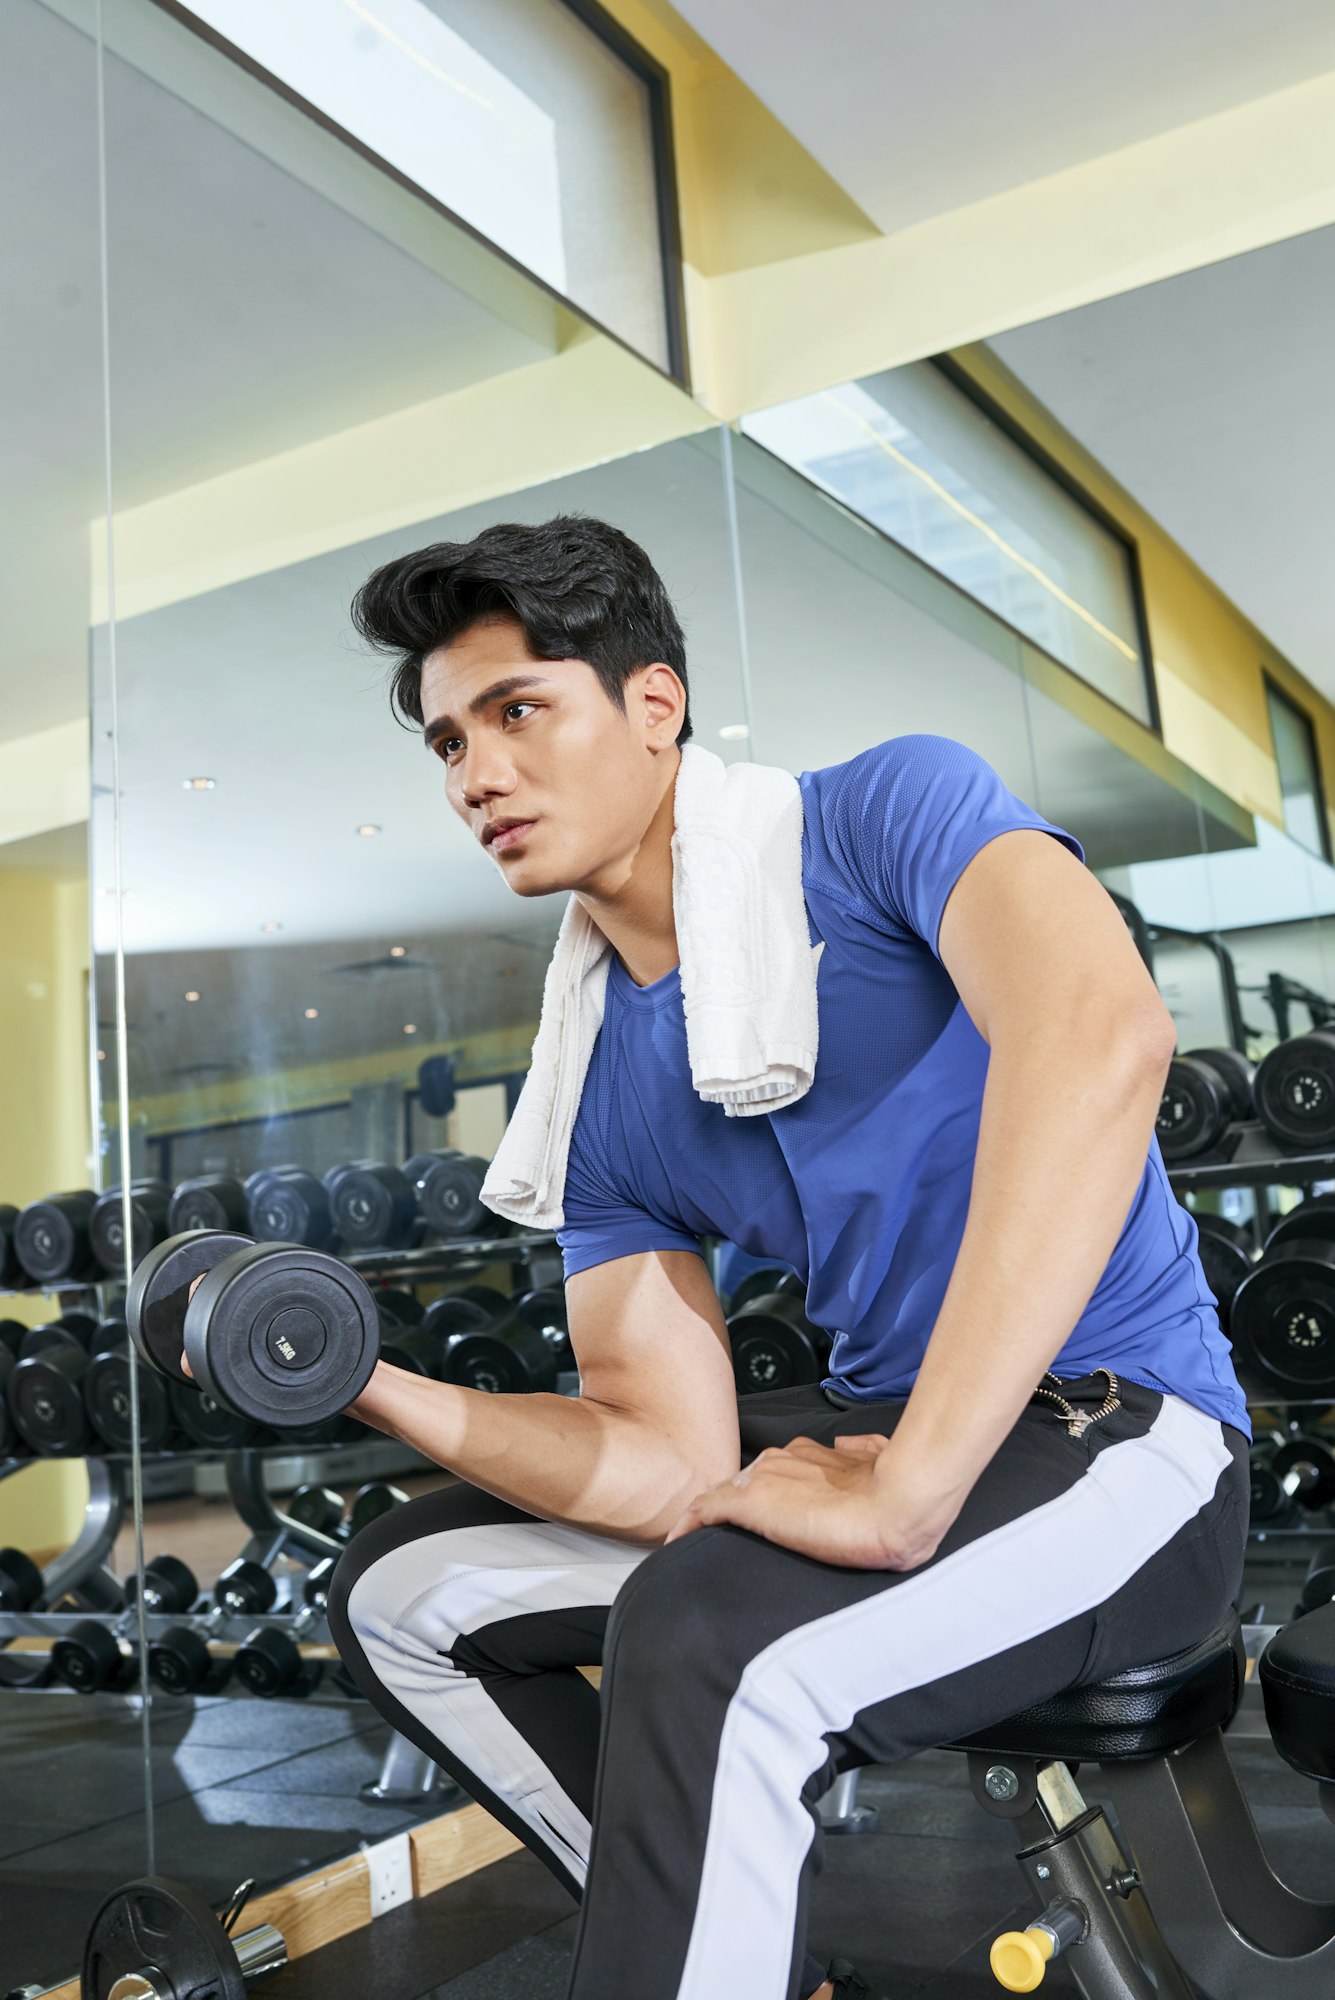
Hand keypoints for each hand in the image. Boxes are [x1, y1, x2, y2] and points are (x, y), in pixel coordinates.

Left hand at [665, 1433, 962, 1570]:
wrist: (900, 1504)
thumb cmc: (898, 1492)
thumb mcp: (883, 1459)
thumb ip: (864, 1450)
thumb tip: (851, 1444)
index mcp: (813, 1452)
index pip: (774, 1471)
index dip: (764, 1489)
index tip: (760, 1510)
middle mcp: (783, 1458)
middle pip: (744, 1480)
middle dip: (734, 1502)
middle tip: (724, 1533)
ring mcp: (764, 1478)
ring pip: (721, 1492)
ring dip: (710, 1513)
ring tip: (696, 1539)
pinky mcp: (750, 1503)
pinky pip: (704, 1510)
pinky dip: (688, 1524)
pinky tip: (677, 1540)